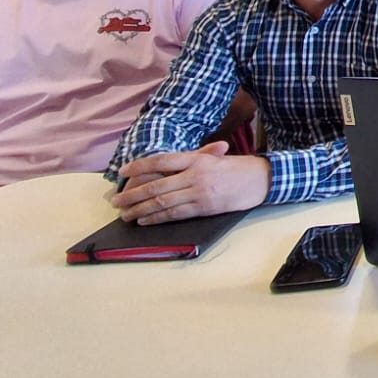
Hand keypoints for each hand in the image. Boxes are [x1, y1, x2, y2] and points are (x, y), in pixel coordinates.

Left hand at [112, 142, 270, 223]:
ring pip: (162, 202)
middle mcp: (195, 175)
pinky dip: (157, 218)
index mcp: (196, 158)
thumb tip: (166, 165)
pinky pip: (175, 214)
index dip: (139, 167)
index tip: (123, 172)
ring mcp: (199, 192)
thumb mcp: (215, 157)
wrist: (261, 179)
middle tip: (116, 200)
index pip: (161, 161)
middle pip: (156, 185)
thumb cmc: (237, 167)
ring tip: (125, 214)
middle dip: (132, 195)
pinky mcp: (204, 208)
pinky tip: (145, 220)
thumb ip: (192, 158)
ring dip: (140, 210)